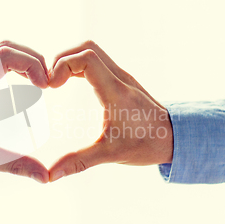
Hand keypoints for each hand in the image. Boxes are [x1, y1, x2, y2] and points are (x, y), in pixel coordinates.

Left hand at [0, 41, 49, 185]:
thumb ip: (15, 165)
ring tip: (36, 80)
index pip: (5, 55)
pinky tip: (17, 83)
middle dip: (31, 59)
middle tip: (45, 81)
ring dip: (20, 59)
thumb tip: (45, 176)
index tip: (44, 85)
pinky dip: (8, 63)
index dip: (31, 63)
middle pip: (4, 47)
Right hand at [48, 40, 173, 181]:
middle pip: (87, 48)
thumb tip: (50, 175)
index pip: (87, 59)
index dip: (63, 66)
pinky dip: (80, 65)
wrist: (174, 138)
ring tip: (56, 81)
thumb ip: (78, 162)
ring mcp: (122, 77)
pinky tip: (70, 82)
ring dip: (71, 60)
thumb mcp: (110, 155)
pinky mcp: (121, 80)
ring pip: (93, 51)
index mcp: (116, 92)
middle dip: (62, 59)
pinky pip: (97, 61)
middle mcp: (119, 78)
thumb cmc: (147, 145)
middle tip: (50, 82)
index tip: (51, 86)